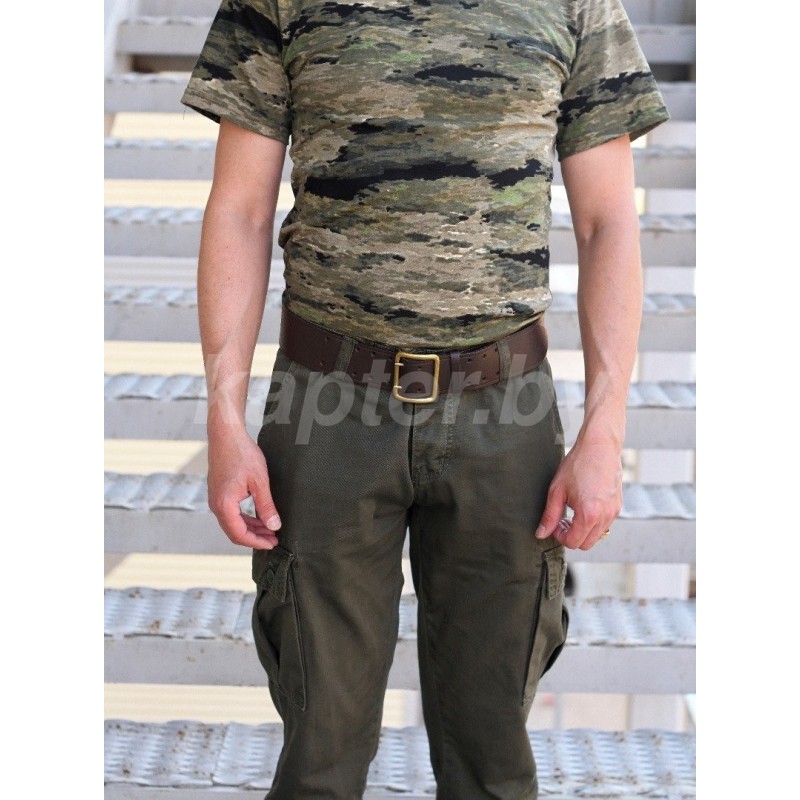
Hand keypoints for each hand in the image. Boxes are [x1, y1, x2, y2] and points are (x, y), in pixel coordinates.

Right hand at [207, 429, 281, 549]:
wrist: (226, 435)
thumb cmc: (242, 454)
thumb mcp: (260, 482)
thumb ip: (266, 506)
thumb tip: (274, 526)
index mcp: (224, 505)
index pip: (239, 534)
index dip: (257, 542)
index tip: (272, 544)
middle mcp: (215, 505)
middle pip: (234, 532)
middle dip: (255, 537)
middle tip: (273, 539)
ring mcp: (215, 499)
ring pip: (232, 523)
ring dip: (251, 528)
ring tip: (269, 529)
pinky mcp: (218, 493)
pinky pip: (230, 513)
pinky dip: (244, 518)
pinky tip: (258, 517)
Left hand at [535, 437, 622, 549]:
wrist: (599, 446)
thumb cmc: (578, 465)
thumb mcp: (557, 491)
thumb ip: (549, 516)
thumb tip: (541, 533)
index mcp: (589, 514)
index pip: (573, 542)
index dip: (560, 536)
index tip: (555, 524)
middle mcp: (605, 516)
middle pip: (586, 544)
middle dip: (572, 536)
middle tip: (562, 520)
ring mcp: (614, 512)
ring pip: (597, 536)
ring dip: (583, 530)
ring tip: (573, 511)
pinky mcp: (618, 506)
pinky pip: (605, 524)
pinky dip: (593, 522)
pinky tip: (585, 506)